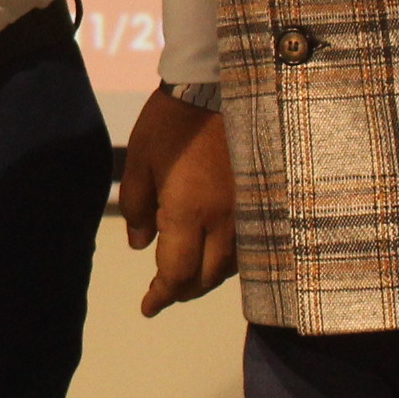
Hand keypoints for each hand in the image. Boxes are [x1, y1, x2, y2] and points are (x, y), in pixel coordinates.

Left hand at [119, 89, 236, 316]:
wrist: (215, 89)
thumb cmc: (170, 124)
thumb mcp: (139, 162)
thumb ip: (138, 207)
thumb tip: (141, 245)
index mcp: (189, 212)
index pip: (178, 272)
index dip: (162, 295)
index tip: (148, 307)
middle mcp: (223, 220)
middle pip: (207, 277)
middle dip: (183, 290)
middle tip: (163, 293)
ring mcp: (246, 211)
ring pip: (230, 266)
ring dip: (207, 277)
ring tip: (186, 276)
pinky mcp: (259, 200)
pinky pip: (247, 245)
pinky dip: (227, 259)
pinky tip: (214, 252)